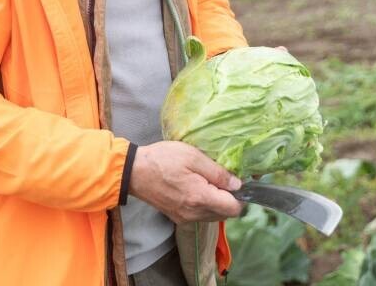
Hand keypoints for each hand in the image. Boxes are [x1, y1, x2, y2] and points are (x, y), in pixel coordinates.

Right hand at [128, 141, 243, 224]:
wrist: (134, 172)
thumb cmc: (163, 159)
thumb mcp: (192, 156)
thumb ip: (217, 172)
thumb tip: (238, 185)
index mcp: (200, 198)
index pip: (234, 209)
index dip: (240, 196)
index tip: (236, 181)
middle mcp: (194, 214)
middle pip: (225, 214)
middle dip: (228, 198)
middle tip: (222, 178)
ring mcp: (185, 218)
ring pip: (213, 215)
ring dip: (216, 202)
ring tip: (207, 181)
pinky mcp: (177, 217)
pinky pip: (200, 215)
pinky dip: (204, 204)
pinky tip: (196, 188)